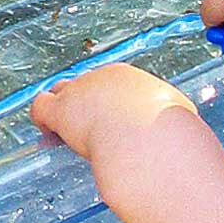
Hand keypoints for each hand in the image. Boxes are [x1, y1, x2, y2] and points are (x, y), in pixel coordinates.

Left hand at [30, 62, 202, 164]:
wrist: (151, 144)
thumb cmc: (169, 136)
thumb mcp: (176, 120)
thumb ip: (166, 122)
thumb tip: (182, 139)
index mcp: (129, 78)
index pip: (106, 86)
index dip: (102, 106)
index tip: (104, 123)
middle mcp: (101, 78)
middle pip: (82, 88)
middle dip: (81, 108)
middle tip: (82, 132)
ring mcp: (79, 91)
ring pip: (60, 93)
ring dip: (60, 113)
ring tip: (58, 135)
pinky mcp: (61, 110)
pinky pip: (41, 108)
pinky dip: (41, 120)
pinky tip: (46, 134)